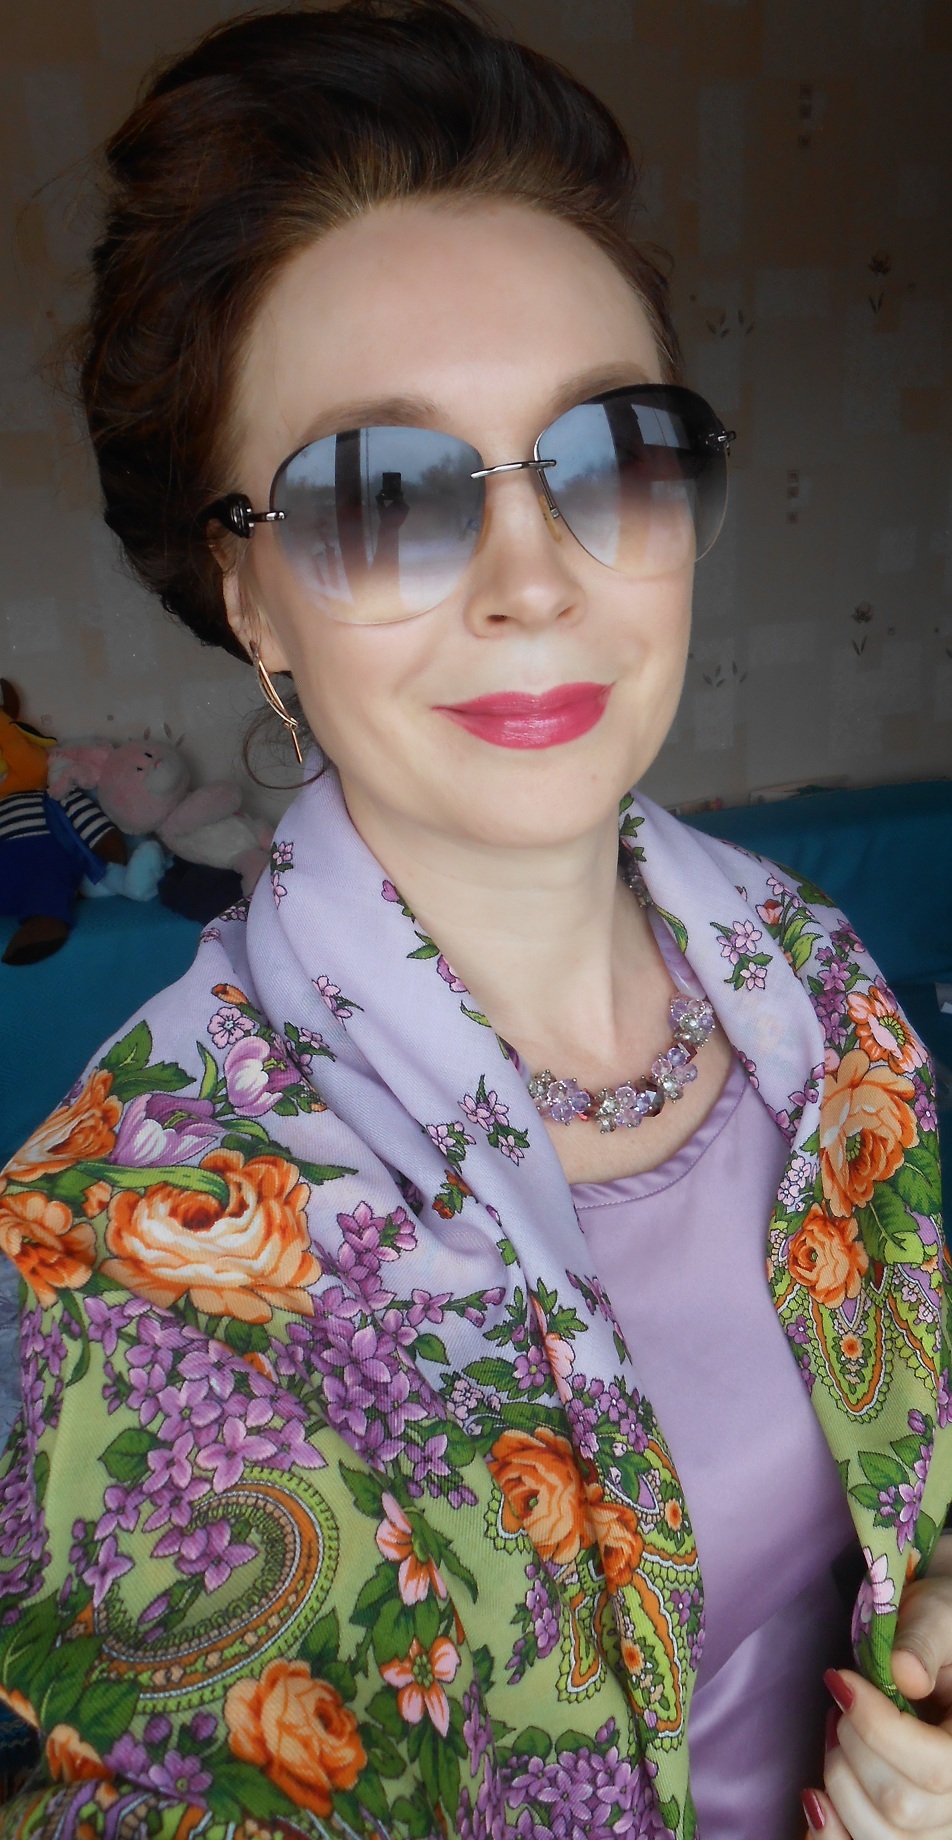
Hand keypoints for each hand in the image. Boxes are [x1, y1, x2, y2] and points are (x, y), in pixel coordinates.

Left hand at [802, 1536, 951, 1835]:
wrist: (941, 1655)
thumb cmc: (940, 1632)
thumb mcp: (938, 1617)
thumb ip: (924, 1641)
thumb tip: (903, 1673)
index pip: (935, 1768)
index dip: (876, 1728)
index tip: (838, 1680)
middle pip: (902, 1807)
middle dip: (851, 1749)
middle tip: (839, 1702)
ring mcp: (942, 1827)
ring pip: (881, 1836)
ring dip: (838, 1782)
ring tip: (835, 1733)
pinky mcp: (913, 1833)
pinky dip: (831, 1834)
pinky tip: (814, 1800)